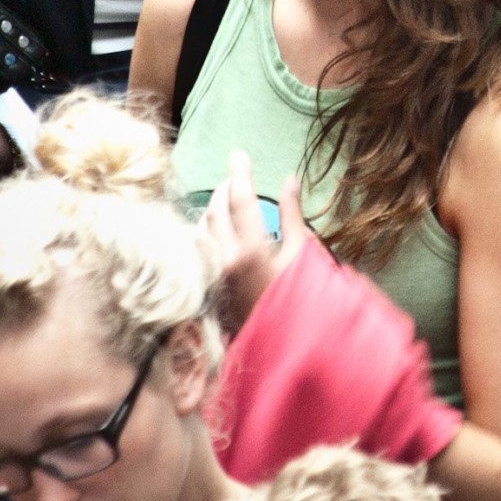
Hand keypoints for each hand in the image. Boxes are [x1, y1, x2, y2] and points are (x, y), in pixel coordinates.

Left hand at [200, 150, 308, 329]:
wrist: (282, 346)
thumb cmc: (298, 300)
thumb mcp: (302, 255)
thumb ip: (293, 214)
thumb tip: (289, 180)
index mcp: (251, 250)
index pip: (241, 199)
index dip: (240, 173)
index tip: (239, 154)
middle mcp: (225, 260)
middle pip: (216, 210)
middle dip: (225, 187)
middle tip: (236, 175)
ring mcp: (213, 275)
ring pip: (202, 228)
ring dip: (213, 207)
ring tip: (226, 198)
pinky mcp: (208, 286)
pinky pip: (199, 248)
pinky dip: (206, 229)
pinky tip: (215, 227)